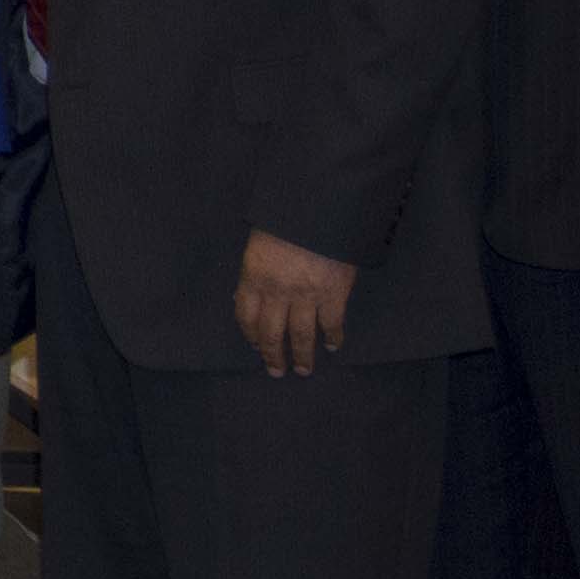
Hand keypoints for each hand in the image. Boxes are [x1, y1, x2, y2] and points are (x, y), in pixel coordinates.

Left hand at [234, 229, 359, 375]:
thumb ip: (254, 272)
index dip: (250, 334)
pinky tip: (332, 346)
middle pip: (271, 332)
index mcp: (254, 276)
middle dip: (272, 355)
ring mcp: (306, 295)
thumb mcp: (258, 243)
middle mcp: (277, 291)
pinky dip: (333, 337)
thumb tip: (246, 298)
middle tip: (277, 371)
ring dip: (302, 356)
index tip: (255, 347)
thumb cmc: (285, 219)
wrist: (320, 207)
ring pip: (301, 335)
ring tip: (303, 370)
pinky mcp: (334, 294)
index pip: (245, 315)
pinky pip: (332, 323)